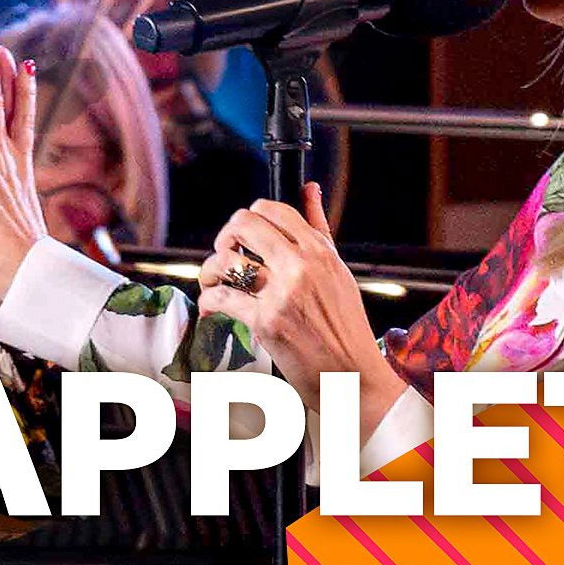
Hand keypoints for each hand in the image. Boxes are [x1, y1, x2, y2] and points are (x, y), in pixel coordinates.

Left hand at [196, 184, 401, 437]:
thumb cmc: (346, 326)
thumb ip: (319, 228)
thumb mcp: (338, 271)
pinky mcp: (265, 322)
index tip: (245, 235)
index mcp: (319, 251)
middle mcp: (300, 266)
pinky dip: (208, 302)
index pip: (271, 208)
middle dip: (225, 237)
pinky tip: (211, 307)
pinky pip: (221, 298)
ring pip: (225, 260)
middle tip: (226, 254)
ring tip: (214, 282)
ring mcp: (282, 294)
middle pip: (242, 224)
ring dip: (210, 270)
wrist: (354, 376)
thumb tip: (309, 188)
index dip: (250, 217)